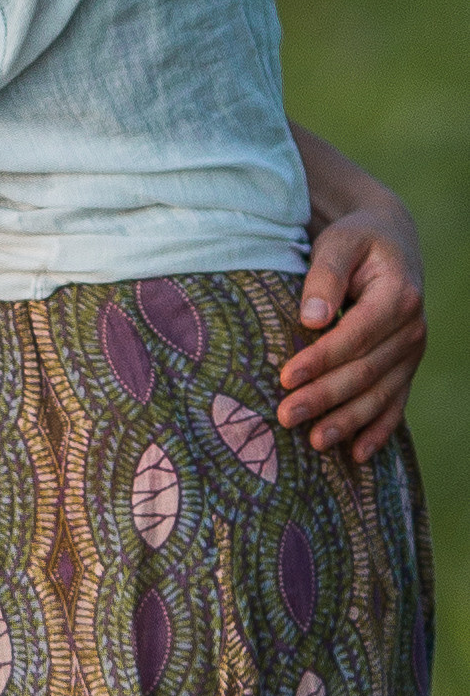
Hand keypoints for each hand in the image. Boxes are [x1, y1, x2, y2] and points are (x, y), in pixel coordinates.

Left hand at [277, 208, 425, 461]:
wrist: (390, 242)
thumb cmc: (356, 240)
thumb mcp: (339, 242)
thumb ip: (326, 276)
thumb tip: (311, 319)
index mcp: (398, 297)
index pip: (355, 336)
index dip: (321, 359)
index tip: (285, 377)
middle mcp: (411, 330)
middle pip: (365, 372)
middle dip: (325, 398)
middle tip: (286, 417)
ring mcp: (411, 353)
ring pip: (379, 395)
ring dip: (347, 422)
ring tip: (314, 442)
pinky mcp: (405, 366)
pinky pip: (395, 404)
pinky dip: (377, 431)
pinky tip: (357, 455)